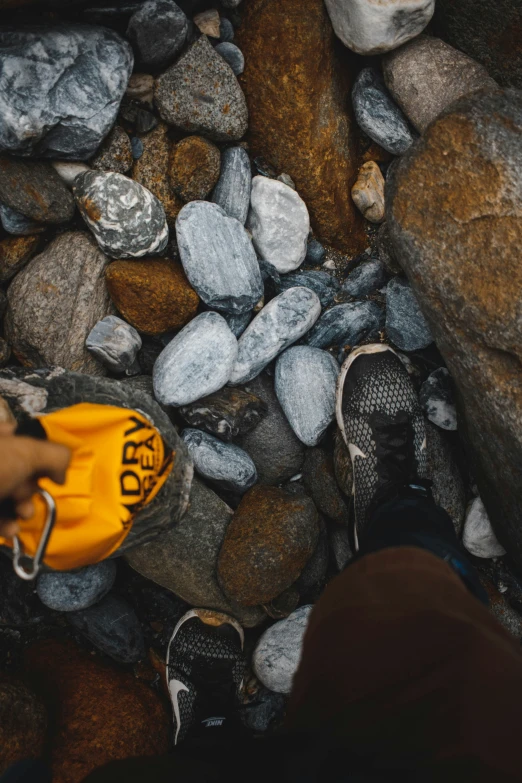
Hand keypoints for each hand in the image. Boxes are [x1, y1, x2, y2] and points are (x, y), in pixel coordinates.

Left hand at [0, 422, 70, 538]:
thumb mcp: (27, 452)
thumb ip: (56, 456)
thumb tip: (62, 473)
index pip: (23, 437)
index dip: (40, 454)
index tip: (47, 471)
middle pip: (17, 469)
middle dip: (29, 487)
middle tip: (29, 496)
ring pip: (5, 494)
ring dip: (20, 509)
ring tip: (22, 516)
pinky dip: (4, 523)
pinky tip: (10, 530)